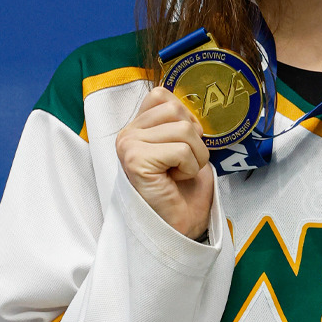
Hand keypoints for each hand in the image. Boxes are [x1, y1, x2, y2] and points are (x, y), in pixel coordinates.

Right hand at [114, 87, 215, 239]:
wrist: (181, 226)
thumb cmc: (183, 190)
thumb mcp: (184, 146)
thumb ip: (179, 122)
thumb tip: (193, 103)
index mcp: (136, 127)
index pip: (161, 95)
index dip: (184, 118)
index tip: (183, 146)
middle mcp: (127, 134)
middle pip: (176, 109)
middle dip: (194, 139)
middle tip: (182, 164)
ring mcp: (129, 146)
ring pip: (183, 129)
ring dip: (194, 156)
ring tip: (180, 173)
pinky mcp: (136, 161)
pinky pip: (181, 150)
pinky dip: (189, 167)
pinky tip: (175, 180)